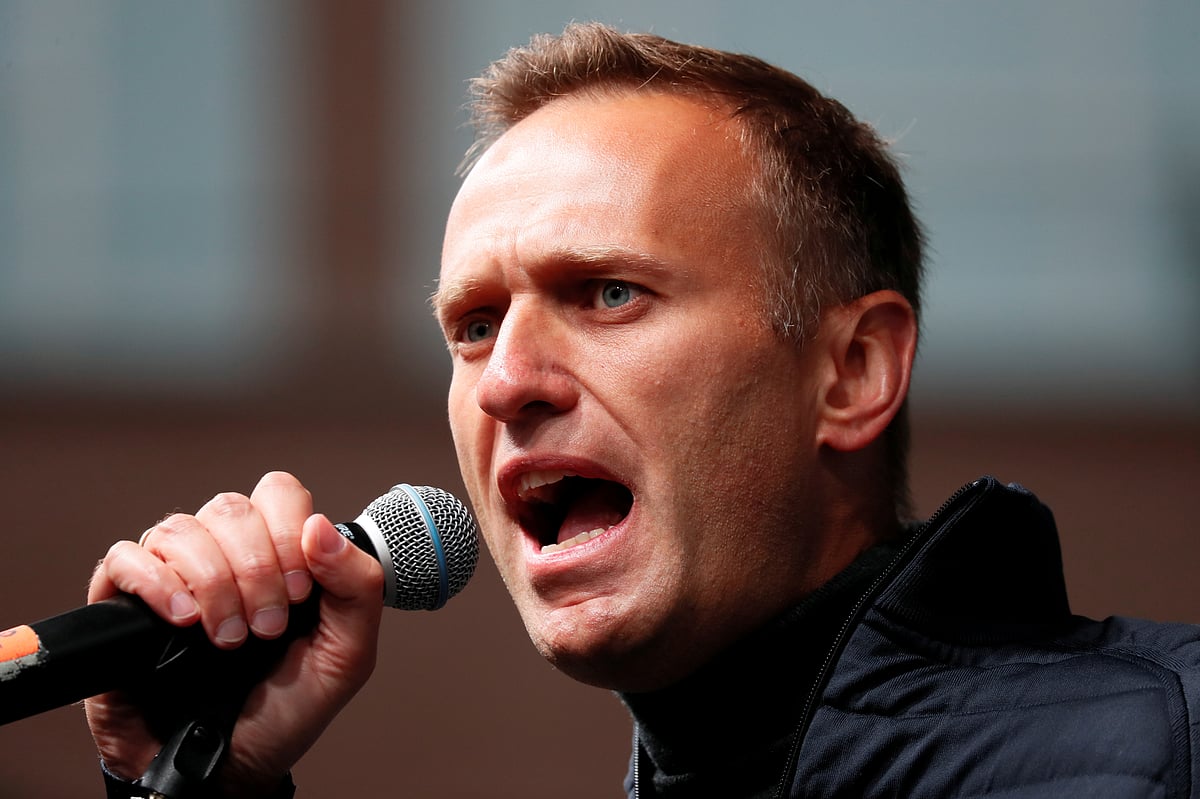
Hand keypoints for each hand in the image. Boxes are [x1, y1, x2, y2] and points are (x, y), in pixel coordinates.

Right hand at [84, 471, 383, 795]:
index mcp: (279, 555)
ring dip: (212, 582)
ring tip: (227, 639)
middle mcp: (225, 556)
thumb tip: (320, 527)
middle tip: (267, 628)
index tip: (301, 592)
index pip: (278, 494)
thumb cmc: (286, 713)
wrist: (227, 771)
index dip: (289, 532)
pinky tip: (182, 618)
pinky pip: (124, 558)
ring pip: (180, 528)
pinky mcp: (122, 604)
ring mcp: (173, 576)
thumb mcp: (347, 655)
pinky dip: (156, 581)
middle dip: (256, 569)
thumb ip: (357, 586)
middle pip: (230, 508)